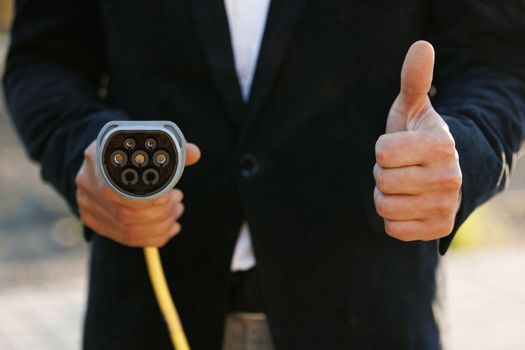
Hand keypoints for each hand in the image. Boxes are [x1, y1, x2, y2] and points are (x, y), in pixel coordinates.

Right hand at [75, 140, 200, 246]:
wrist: (106, 158)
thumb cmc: (131, 151)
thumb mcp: (147, 144)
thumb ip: (173, 150)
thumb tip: (194, 153)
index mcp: (97, 158)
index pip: (117, 190)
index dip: (146, 200)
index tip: (169, 195)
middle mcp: (87, 183)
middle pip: (126, 214)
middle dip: (161, 213)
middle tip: (178, 201)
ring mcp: (88, 205)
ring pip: (129, 230)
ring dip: (161, 225)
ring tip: (176, 210)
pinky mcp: (94, 221)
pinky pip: (127, 239)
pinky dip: (154, 237)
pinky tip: (170, 228)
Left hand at [373, 41, 461, 240]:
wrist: (441, 172)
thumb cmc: (418, 137)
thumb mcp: (413, 108)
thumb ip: (413, 80)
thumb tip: (421, 45)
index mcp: (440, 144)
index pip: (382, 152)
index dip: (382, 149)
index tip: (399, 147)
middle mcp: (448, 177)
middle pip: (382, 180)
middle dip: (383, 173)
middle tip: (401, 168)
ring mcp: (446, 206)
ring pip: (384, 207)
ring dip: (386, 195)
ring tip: (403, 185)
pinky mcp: (438, 229)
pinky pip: (392, 229)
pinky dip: (393, 219)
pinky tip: (408, 205)